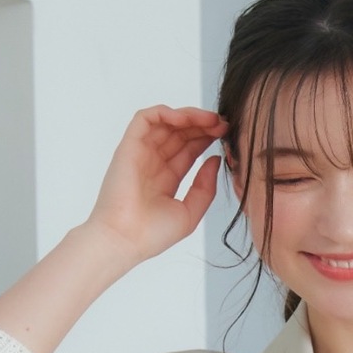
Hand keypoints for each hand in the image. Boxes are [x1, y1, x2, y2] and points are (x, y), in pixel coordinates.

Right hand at [85, 106, 225, 263]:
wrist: (126, 240)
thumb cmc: (151, 234)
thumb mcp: (190, 212)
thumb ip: (205, 187)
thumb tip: (215, 160)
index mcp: (166, 178)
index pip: (189, 149)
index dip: (207, 138)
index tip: (226, 135)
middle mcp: (153, 162)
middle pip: (180, 133)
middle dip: (203, 125)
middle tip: (223, 124)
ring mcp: (141, 153)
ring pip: (166, 122)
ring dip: (189, 116)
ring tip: (211, 119)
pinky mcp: (129, 146)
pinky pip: (146, 118)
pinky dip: (166, 113)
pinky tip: (185, 119)